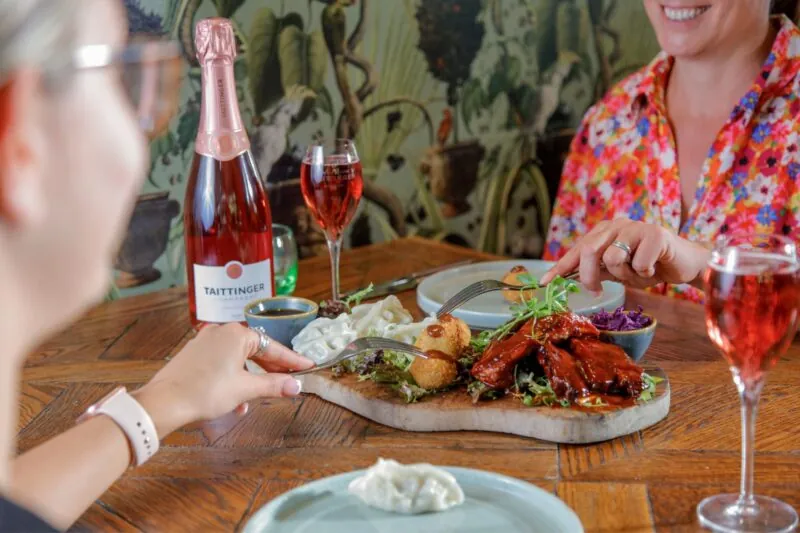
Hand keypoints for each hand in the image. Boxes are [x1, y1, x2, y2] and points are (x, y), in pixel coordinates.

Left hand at [132, 323, 313, 436]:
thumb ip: (273, 385)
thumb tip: (296, 385)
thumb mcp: (244, 389)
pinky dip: (232, 379)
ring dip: (249, 380)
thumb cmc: (205, 392)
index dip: (292, 360)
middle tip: (288, 382)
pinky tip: (232, 401)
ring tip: (252, 402)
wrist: (163, 403)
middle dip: (270, 370)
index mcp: (236, 334)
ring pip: (238, 359)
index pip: (273, 347)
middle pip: (256, 351)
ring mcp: (205, 342)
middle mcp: (221, 332)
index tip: (308, 366)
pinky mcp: (193, 354)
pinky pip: (222, 363)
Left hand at [540, 218, 710, 291]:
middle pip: (589, 251)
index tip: (544, 283)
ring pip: (613, 258)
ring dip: (625, 275)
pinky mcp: (655, 234)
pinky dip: (644, 273)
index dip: (560, 267)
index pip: (577, 249)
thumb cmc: (650, 265)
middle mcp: (617, 225)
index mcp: (604, 232)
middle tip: (595, 291)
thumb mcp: (618, 271)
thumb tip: (568, 279)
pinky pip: (638, 263)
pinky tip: (654, 268)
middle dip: (589, 276)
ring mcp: (636, 226)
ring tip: (639, 273)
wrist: (686, 264)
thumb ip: (597, 271)